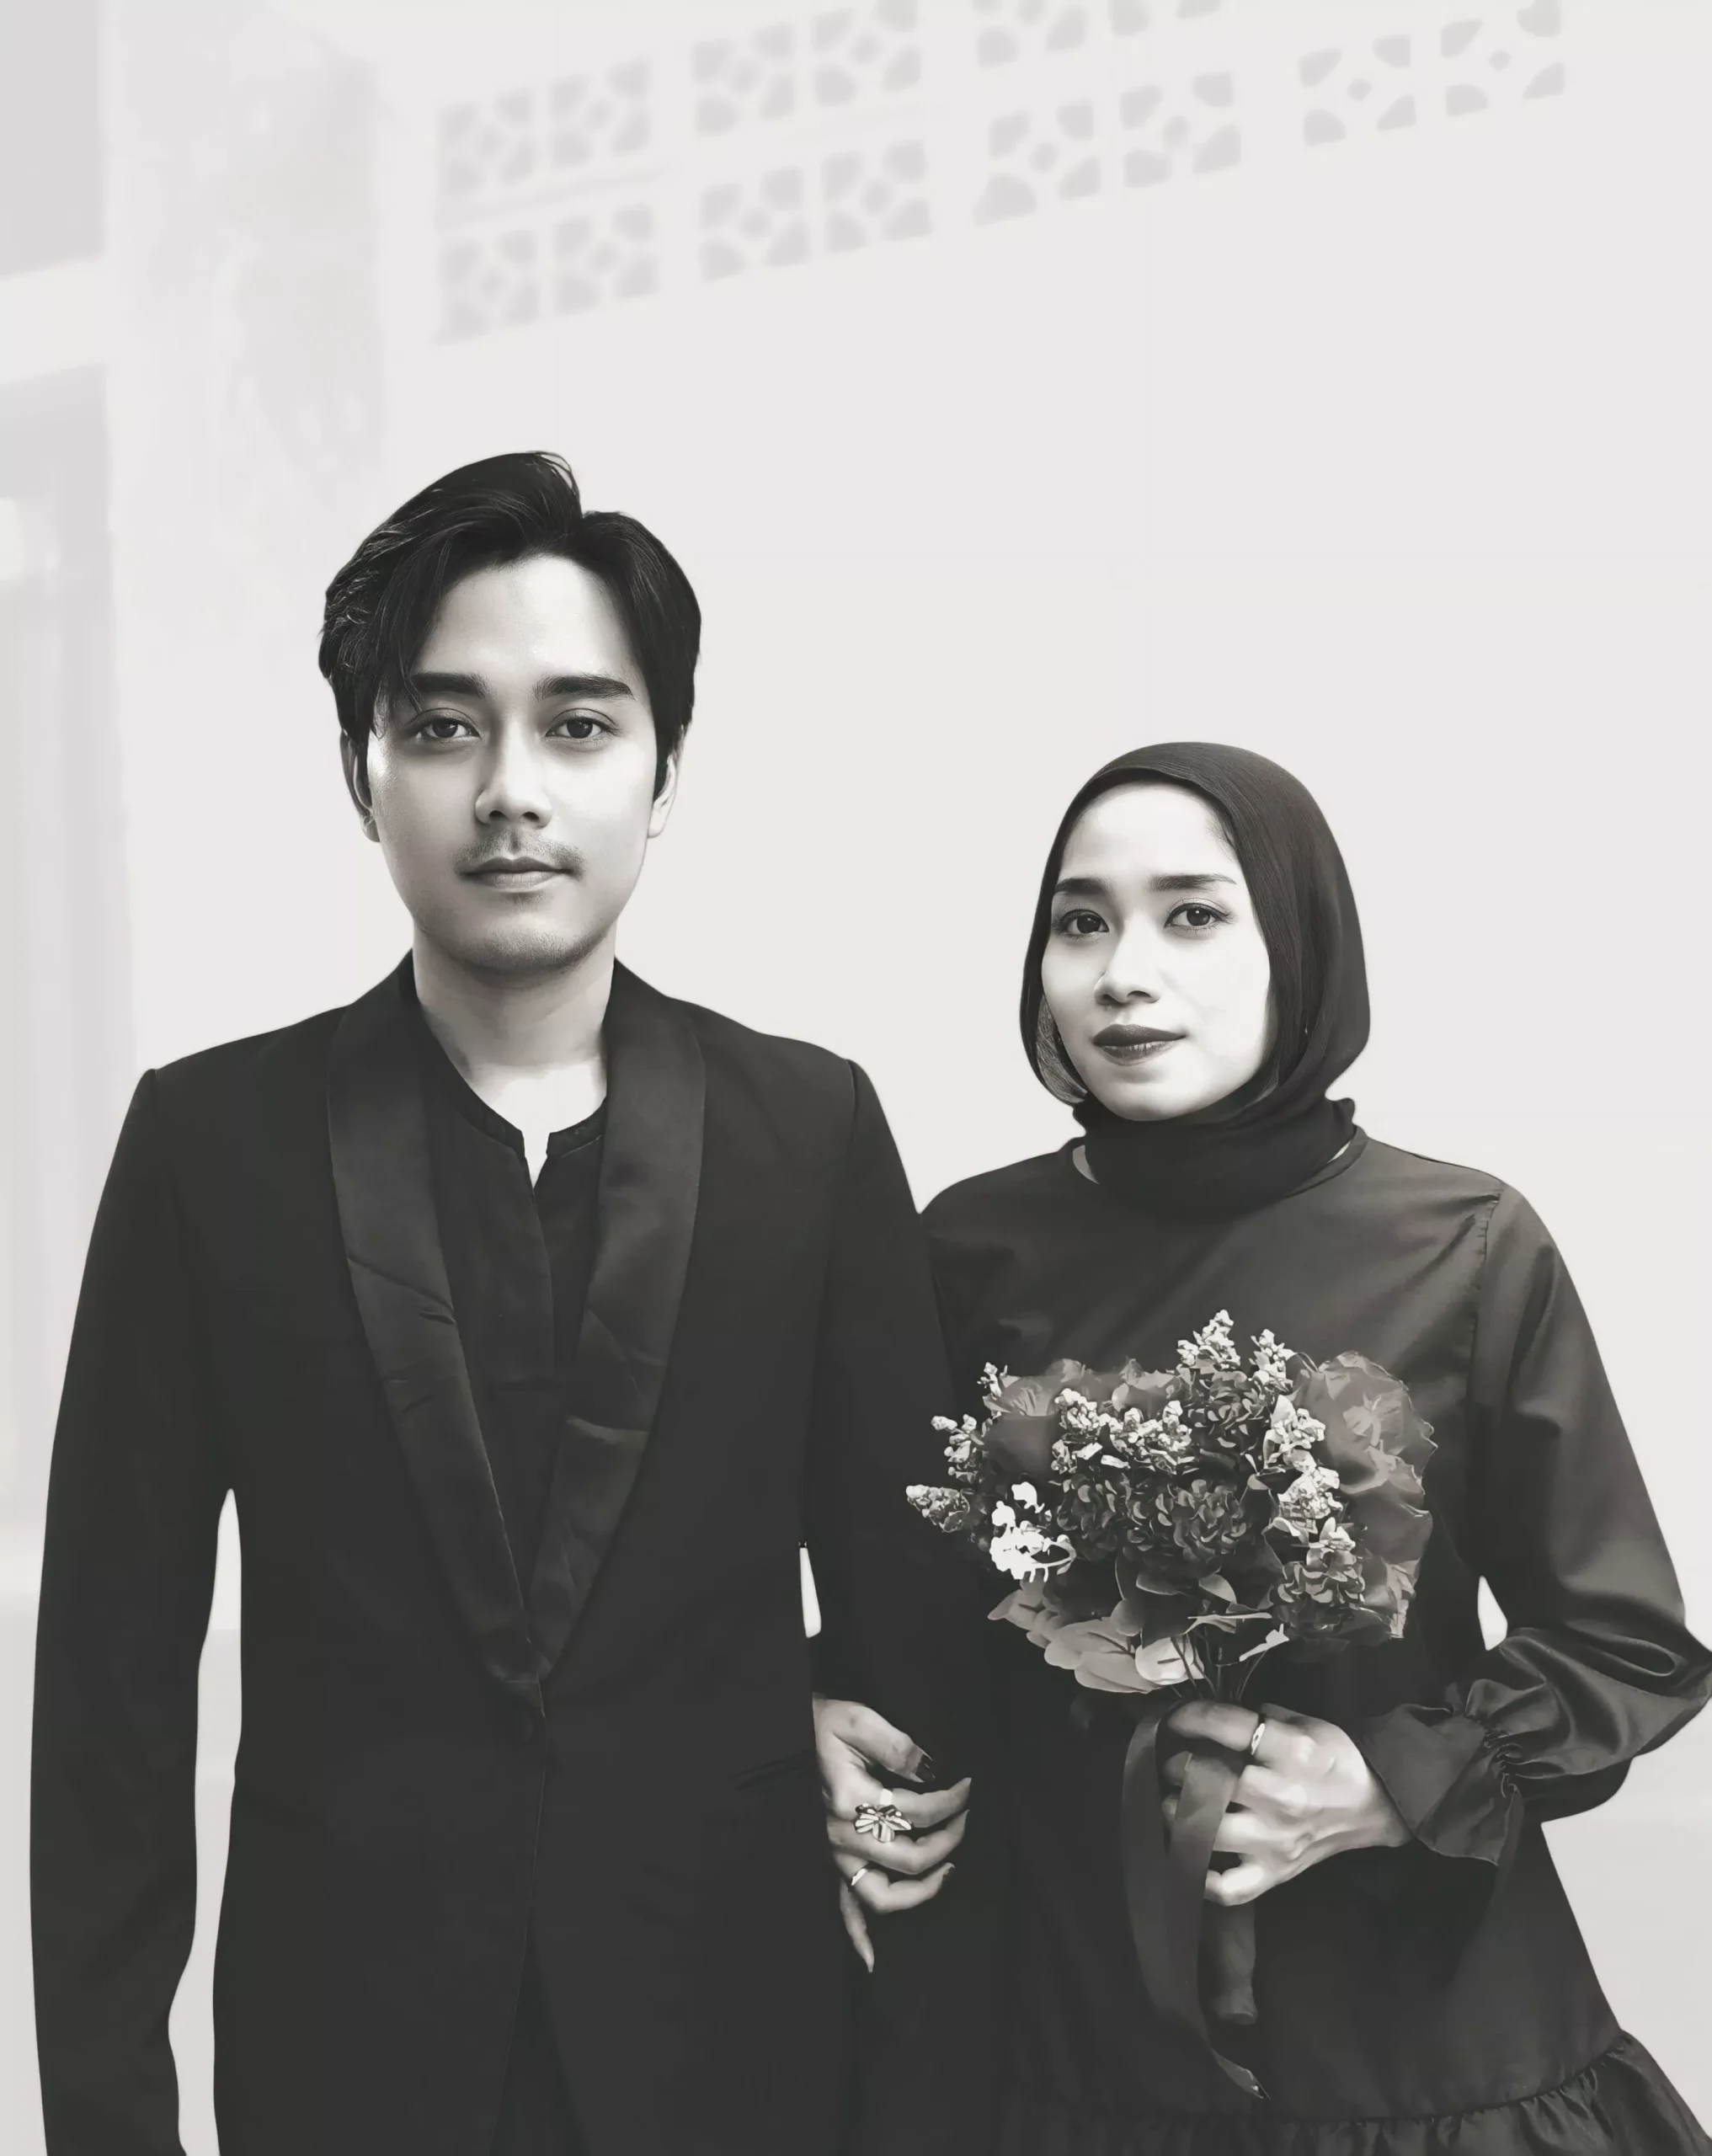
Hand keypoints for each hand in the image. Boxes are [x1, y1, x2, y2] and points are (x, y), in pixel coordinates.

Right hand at [814, 1696, 971, 1970]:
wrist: (781, 1730)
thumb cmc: (819, 1722)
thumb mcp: (856, 1718)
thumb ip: (897, 1744)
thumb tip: (932, 1769)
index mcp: (849, 1797)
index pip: (916, 1810)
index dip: (950, 1801)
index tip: (967, 1788)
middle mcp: (839, 1834)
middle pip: (908, 1856)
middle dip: (948, 1840)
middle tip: (966, 1820)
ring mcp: (832, 1854)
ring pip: (882, 1894)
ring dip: (921, 1889)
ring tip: (948, 1870)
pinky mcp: (826, 1863)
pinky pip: (841, 1909)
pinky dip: (858, 1938)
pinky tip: (875, 1961)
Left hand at [1164, 1700, 1407, 1906]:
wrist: (1375, 1805)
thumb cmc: (1335, 1758)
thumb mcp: (1304, 1723)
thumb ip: (1259, 1718)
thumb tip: (1211, 1720)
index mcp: (1293, 1753)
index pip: (1229, 1728)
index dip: (1192, 1718)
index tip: (1174, 1718)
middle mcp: (1283, 1798)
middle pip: (1214, 1782)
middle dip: (1180, 1767)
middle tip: (1171, 1761)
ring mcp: (1277, 1842)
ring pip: (1212, 1833)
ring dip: (1180, 1814)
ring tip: (1172, 1801)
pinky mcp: (1275, 1874)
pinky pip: (1230, 1888)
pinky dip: (1202, 1878)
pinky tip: (1188, 1854)